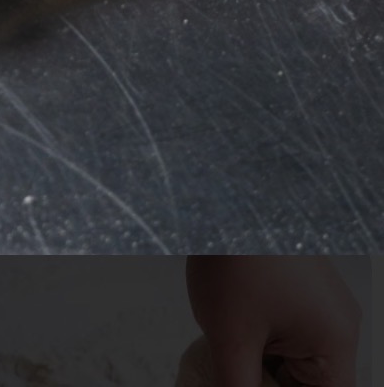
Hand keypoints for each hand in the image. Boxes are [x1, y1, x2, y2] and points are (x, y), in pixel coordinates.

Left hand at [187, 258, 360, 386]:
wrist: (223, 194)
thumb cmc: (235, 257)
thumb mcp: (231, 339)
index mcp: (336, 341)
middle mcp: (338, 322)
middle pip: (312, 383)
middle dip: (271, 383)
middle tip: (235, 374)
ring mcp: (321, 302)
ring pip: (298, 361)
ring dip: (265, 367)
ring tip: (231, 355)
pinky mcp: (302, 288)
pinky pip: (291, 334)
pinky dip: (265, 344)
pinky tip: (235, 337)